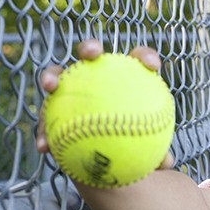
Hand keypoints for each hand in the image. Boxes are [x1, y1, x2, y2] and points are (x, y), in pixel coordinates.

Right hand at [36, 39, 172, 165]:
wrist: (111, 157)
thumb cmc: (136, 147)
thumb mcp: (149, 153)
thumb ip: (157, 154)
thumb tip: (167, 162)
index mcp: (126, 78)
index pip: (138, 60)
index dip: (145, 57)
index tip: (151, 66)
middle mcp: (96, 76)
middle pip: (91, 55)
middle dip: (90, 47)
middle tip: (92, 53)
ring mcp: (71, 91)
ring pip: (58, 77)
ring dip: (51, 76)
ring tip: (50, 86)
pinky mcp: (53, 112)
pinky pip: (44, 118)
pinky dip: (43, 132)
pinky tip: (44, 147)